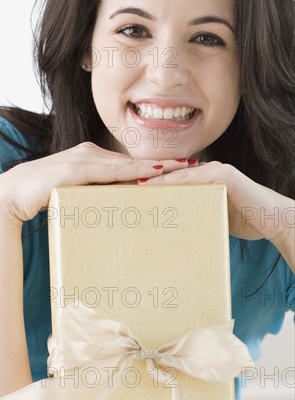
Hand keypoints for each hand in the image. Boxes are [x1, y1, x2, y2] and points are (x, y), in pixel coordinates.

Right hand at [0, 143, 191, 224]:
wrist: (6, 197)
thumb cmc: (36, 196)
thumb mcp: (70, 195)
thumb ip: (89, 196)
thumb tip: (110, 209)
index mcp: (86, 159)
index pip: (125, 162)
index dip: (152, 164)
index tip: (179, 168)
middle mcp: (85, 154)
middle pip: (130, 160)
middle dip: (160, 163)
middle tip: (190, 167)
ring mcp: (79, 160)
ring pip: (123, 164)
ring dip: (152, 166)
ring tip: (180, 170)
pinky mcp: (72, 171)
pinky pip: (107, 173)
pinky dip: (130, 173)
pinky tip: (151, 175)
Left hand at [138, 161, 294, 269]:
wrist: (275, 221)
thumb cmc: (246, 221)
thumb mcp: (213, 217)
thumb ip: (194, 215)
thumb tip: (172, 228)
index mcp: (203, 179)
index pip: (172, 180)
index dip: (151, 184)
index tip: (129, 190)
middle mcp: (208, 171)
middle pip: (172, 173)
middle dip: (148, 179)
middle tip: (123, 185)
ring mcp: (217, 170)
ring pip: (180, 174)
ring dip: (157, 178)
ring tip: (134, 185)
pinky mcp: (225, 175)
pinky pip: (195, 178)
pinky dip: (176, 182)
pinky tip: (158, 186)